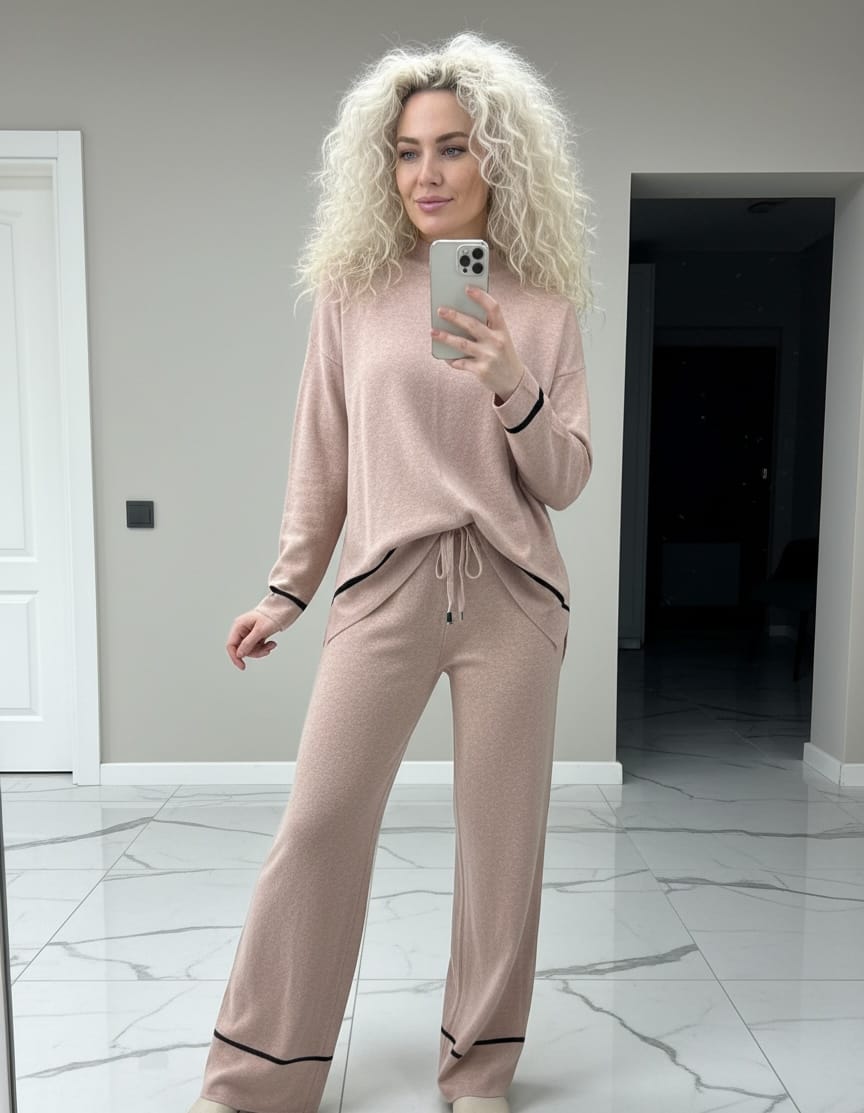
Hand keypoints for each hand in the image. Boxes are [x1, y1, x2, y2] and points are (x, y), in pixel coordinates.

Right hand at [226, 611, 278, 670]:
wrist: (285, 608)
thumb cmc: (272, 615)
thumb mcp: (260, 631)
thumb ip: (248, 643)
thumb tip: (239, 654)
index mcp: (239, 626)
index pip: (231, 645)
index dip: (235, 657)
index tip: (242, 666)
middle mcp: (243, 629)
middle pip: (242, 649)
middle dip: (254, 652)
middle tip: (266, 650)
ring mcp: (250, 632)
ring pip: (251, 649)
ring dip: (261, 650)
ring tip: (271, 645)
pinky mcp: (258, 635)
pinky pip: (257, 646)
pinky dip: (265, 647)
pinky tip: (272, 643)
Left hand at [431, 286, 525, 401]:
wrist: (514, 381)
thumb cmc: (503, 354)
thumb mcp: (501, 338)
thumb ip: (487, 327)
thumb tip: (459, 314)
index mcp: (502, 330)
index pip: (494, 308)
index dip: (481, 297)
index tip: (467, 288)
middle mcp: (496, 342)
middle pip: (472, 325)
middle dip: (454, 316)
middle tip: (440, 310)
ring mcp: (488, 357)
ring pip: (462, 344)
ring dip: (445, 337)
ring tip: (432, 332)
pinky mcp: (481, 371)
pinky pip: (461, 362)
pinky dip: (451, 359)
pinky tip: (444, 356)